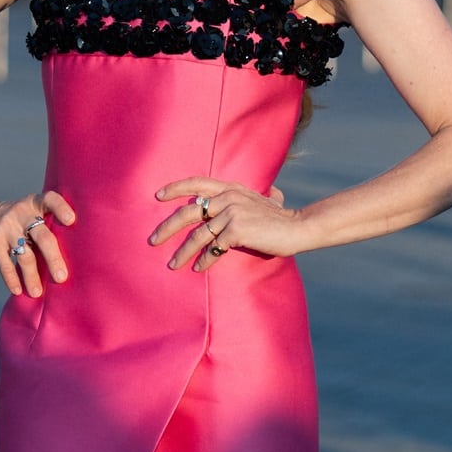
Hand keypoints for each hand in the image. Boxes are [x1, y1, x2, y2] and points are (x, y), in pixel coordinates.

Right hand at [0, 190, 74, 296]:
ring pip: (25, 254)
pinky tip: (17, 290)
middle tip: (61, 278)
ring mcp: (6, 226)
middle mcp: (21, 212)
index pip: (50, 200)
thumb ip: (45, 227)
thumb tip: (70, 260)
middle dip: (53, 258)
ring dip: (32, 276)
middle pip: (42, 236)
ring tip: (37, 293)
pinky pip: (5, 263)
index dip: (61, 208)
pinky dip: (12, 278)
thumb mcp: (28, 213)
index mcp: (34, 204)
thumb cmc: (14, 220)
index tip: (71, 220)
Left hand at [149, 178, 298, 271]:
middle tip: (152, 240)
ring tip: (172, 264)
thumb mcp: (266, 201)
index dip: (176, 188)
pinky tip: (198, 269)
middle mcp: (228, 197)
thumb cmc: (282, 219)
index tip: (158, 196)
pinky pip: (213, 248)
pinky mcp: (237, 230)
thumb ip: (257, 197)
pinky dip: (204, 260)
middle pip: (188, 211)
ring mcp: (232, 212)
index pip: (197, 182)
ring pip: (198, 234)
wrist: (298, 227)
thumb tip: (265, 195)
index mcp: (231, 188)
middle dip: (167, 227)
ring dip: (182, 252)